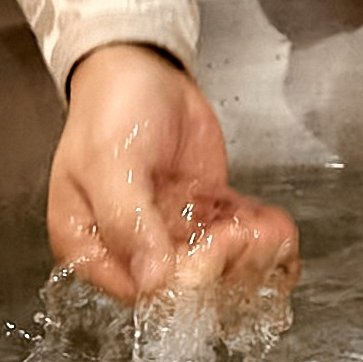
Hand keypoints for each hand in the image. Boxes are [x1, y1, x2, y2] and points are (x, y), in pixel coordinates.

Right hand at [46, 43, 298, 304]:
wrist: (140, 68)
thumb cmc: (111, 111)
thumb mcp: (110, 162)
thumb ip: (128, 222)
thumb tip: (153, 282)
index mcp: (88, 246)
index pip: (139, 293)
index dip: (182, 282)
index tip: (213, 246)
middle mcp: (130, 250)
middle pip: (185, 288)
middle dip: (226, 268)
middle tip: (248, 234)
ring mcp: (170, 234)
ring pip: (218, 269)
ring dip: (251, 256)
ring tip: (267, 228)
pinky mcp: (203, 216)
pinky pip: (236, 242)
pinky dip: (260, 239)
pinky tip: (274, 224)